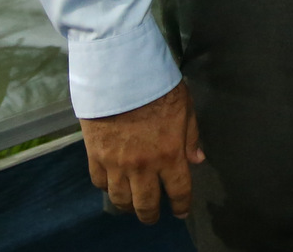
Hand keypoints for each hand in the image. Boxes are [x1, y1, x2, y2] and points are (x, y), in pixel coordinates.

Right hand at [81, 81, 204, 223]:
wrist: (121, 77)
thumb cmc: (159, 88)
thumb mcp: (185, 108)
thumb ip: (191, 137)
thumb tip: (197, 160)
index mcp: (169, 154)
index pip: (178, 190)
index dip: (182, 205)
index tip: (182, 211)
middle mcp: (143, 166)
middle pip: (146, 204)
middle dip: (151, 215)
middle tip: (153, 216)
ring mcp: (116, 164)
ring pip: (120, 199)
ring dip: (128, 206)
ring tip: (132, 206)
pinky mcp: (95, 157)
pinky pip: (100, 183)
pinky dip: (107, 188)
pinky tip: (113, 185)